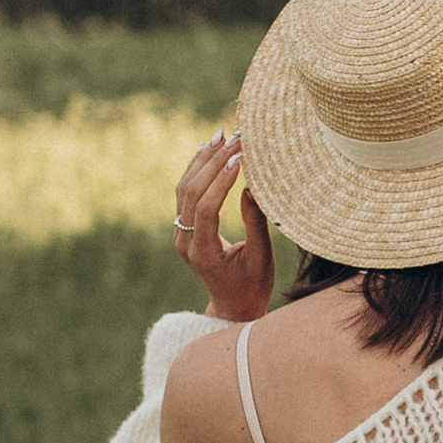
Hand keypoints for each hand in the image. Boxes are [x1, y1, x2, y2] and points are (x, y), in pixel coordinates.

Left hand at [172, 129, 275, 323]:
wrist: (232, 306)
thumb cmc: (252, 286)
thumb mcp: (261, 259)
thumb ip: (255, 225)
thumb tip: (250, 187)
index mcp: (203, 253)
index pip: (206, 209)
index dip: (221, 182)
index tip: (240, 159)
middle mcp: (185, 242)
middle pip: (192, 193)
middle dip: (213, 163)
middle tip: (233, 138)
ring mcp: (181, 234)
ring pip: (185, 189)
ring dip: (202, 160)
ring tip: (220, 135)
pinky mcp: (184, 227)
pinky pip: (185, 193)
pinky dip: (197, 169)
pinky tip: (208, 150)